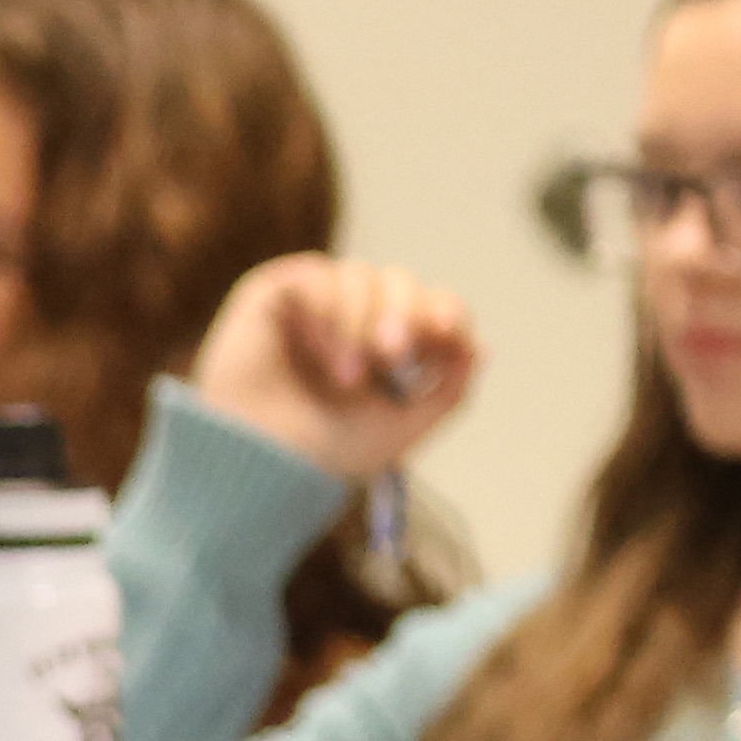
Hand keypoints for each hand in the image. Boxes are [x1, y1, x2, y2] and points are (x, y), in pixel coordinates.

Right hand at [189, 254, 477, 481]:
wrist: (261, 465)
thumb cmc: (322, 456)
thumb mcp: (403, 428)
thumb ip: (449, 390)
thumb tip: (479, 348)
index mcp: (383, 348)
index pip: (428, 306)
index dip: (444, 311)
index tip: (445, 334)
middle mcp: (351, 320)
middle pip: (400, 282)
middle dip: (405, 314)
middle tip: (394, 356)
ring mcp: (313, 304)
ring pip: (360, 275)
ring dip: (362, 322)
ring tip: (347, 377)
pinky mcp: (273, 294)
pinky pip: (317, 276)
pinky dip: (329, 315)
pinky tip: (321, 356)